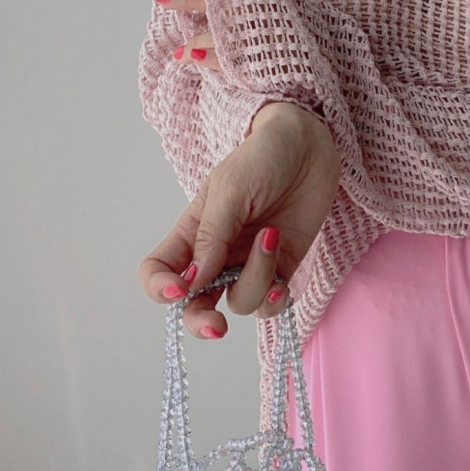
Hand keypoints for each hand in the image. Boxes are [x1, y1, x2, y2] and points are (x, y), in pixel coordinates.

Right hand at [142, 0, 340, 338]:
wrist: (311, 145)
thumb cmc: (263, 157)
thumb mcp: (230, 189)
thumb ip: (212, 236)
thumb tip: (194, 281)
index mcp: (192, 232)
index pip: (158, 271)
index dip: (160, 288)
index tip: (181, 289)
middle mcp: (217, 254)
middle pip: (194, 305)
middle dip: (200, 321)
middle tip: (217, 325)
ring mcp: (249, 263)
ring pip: (239, 302)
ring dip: (255, 280)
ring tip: (271, 236)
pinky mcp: (282, 268)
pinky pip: (271, 302)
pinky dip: (275, 295)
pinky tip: (282, 274)